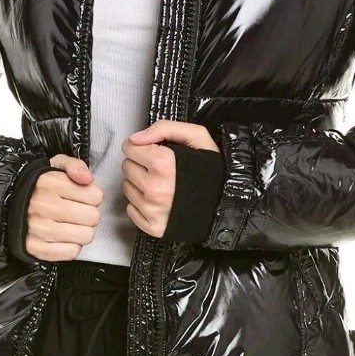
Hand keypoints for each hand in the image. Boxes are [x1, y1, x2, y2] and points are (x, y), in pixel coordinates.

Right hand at [21, 154, 103, 261]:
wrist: (7, 204)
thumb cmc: (38, 186)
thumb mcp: (56, 165)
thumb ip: (76, 165)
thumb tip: (88, 180)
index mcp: (51, 183)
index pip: (96, 196)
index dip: (92, 196)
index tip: (81, 197)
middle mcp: (44, 206)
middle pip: (93, 217)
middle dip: (88, 214)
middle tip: (76, 211)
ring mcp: (39, 229)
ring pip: (86, 236)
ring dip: (81, 230)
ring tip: (69, 223)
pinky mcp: (37, 248)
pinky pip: (72, 252)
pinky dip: (71, 245)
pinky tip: (62, 235)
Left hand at [121, 120, 220, 237]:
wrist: (227, 205)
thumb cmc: (212, 171)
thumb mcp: (197, 137)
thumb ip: (164, 128)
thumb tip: (135, 138)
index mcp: (163, 163)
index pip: (129, 147)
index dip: (140, 146)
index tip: (151, 150)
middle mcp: (155, 188)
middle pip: (127, 167)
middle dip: (140, 164)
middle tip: (159, 168)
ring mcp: (153, 210)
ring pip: (127, 187)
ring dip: (139, 183)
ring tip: (161, 183)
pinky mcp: (153, 227)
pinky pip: (131, 209)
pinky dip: (141, 203)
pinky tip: (158, 199)